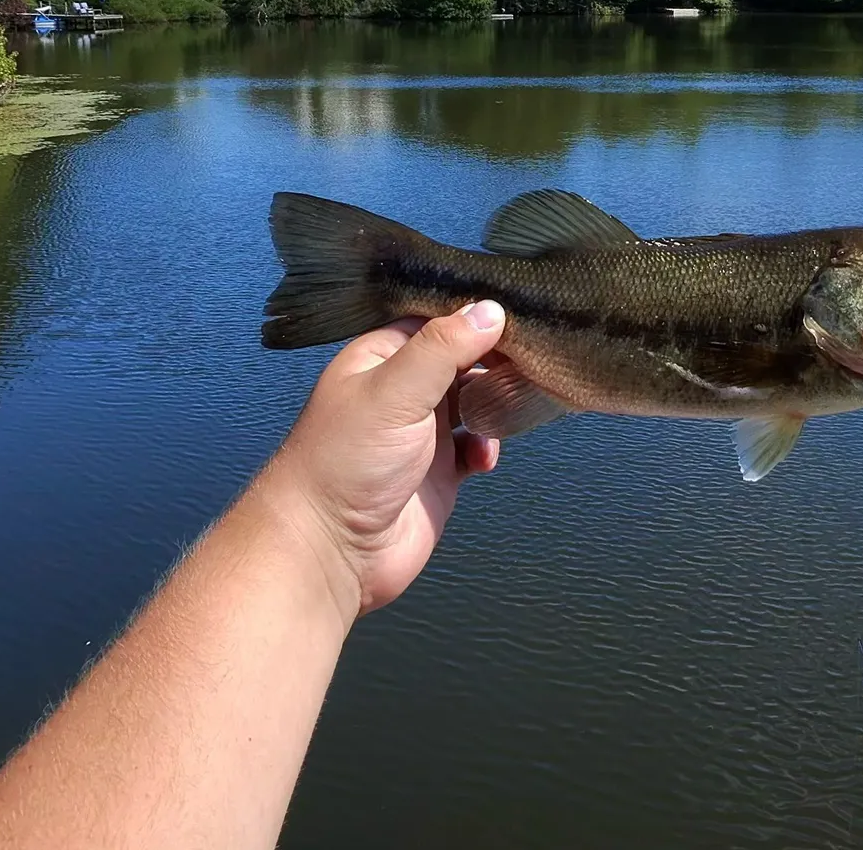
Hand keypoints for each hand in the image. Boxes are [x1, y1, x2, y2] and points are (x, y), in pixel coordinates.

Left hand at [260, 302, 505, 621]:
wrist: (330, 553)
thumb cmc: (346, 462)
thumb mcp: (395, 391)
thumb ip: (444, 347)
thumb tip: (490, 309)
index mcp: (381, 357)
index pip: (436, 320)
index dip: (474, 314)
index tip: (519, 308)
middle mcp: (402, 390)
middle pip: (461, 358)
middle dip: (494, 359)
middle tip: (532, 357)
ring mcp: (421, 432)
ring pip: (473, 400)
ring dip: (495, 402)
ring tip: (511, 405)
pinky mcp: (438, 472)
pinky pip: (475, 446)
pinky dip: (487, 446)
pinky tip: (483, 456)